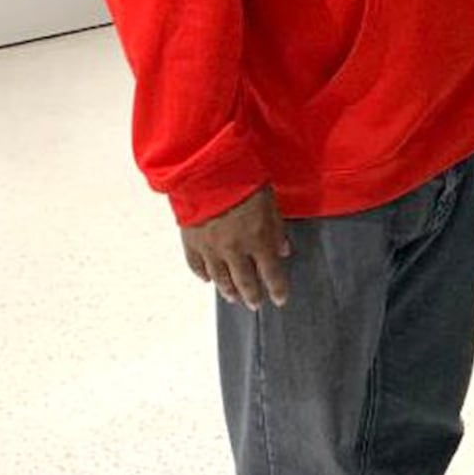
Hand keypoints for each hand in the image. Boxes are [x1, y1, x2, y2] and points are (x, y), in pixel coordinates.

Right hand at [181, 187, 291, 308]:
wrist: (207, 170)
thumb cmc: (243, 179)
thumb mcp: (269, 202)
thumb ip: (276, 229)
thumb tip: (283, 250)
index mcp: (257, 240)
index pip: (271, 273)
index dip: (277, 289)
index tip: (280, 300)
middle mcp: (234, 250)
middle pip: (244, 282)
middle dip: (252, 296)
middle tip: (255, 304)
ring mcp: (210, 248)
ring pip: (220, 278)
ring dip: (228, 290)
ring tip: (233, 297)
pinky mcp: (190, 241)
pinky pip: (196, 265)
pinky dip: (202, 274)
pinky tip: (207, 279)